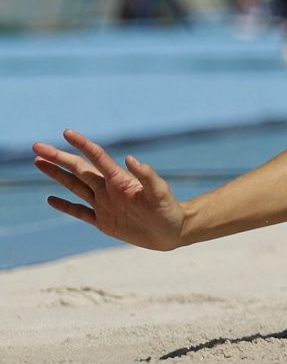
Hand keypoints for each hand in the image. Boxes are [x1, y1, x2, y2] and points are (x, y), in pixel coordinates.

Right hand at [34, 130, 185, 251]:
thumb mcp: (160, 192)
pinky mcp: (103, 222)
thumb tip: (130, 159)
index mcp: (120, 180)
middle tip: (37, 147)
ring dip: (56, 175)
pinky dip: (65, 206)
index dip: (82, 144)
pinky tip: (50, 199)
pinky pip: (80, 212)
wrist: (172, 231)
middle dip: (58, 158)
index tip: (67, 132)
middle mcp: (108, 189)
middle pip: (78, 170)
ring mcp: (104, 205)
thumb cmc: (169, 209)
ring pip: (74, 187)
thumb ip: (147, 175)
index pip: (97, 157)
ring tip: (38, 162)